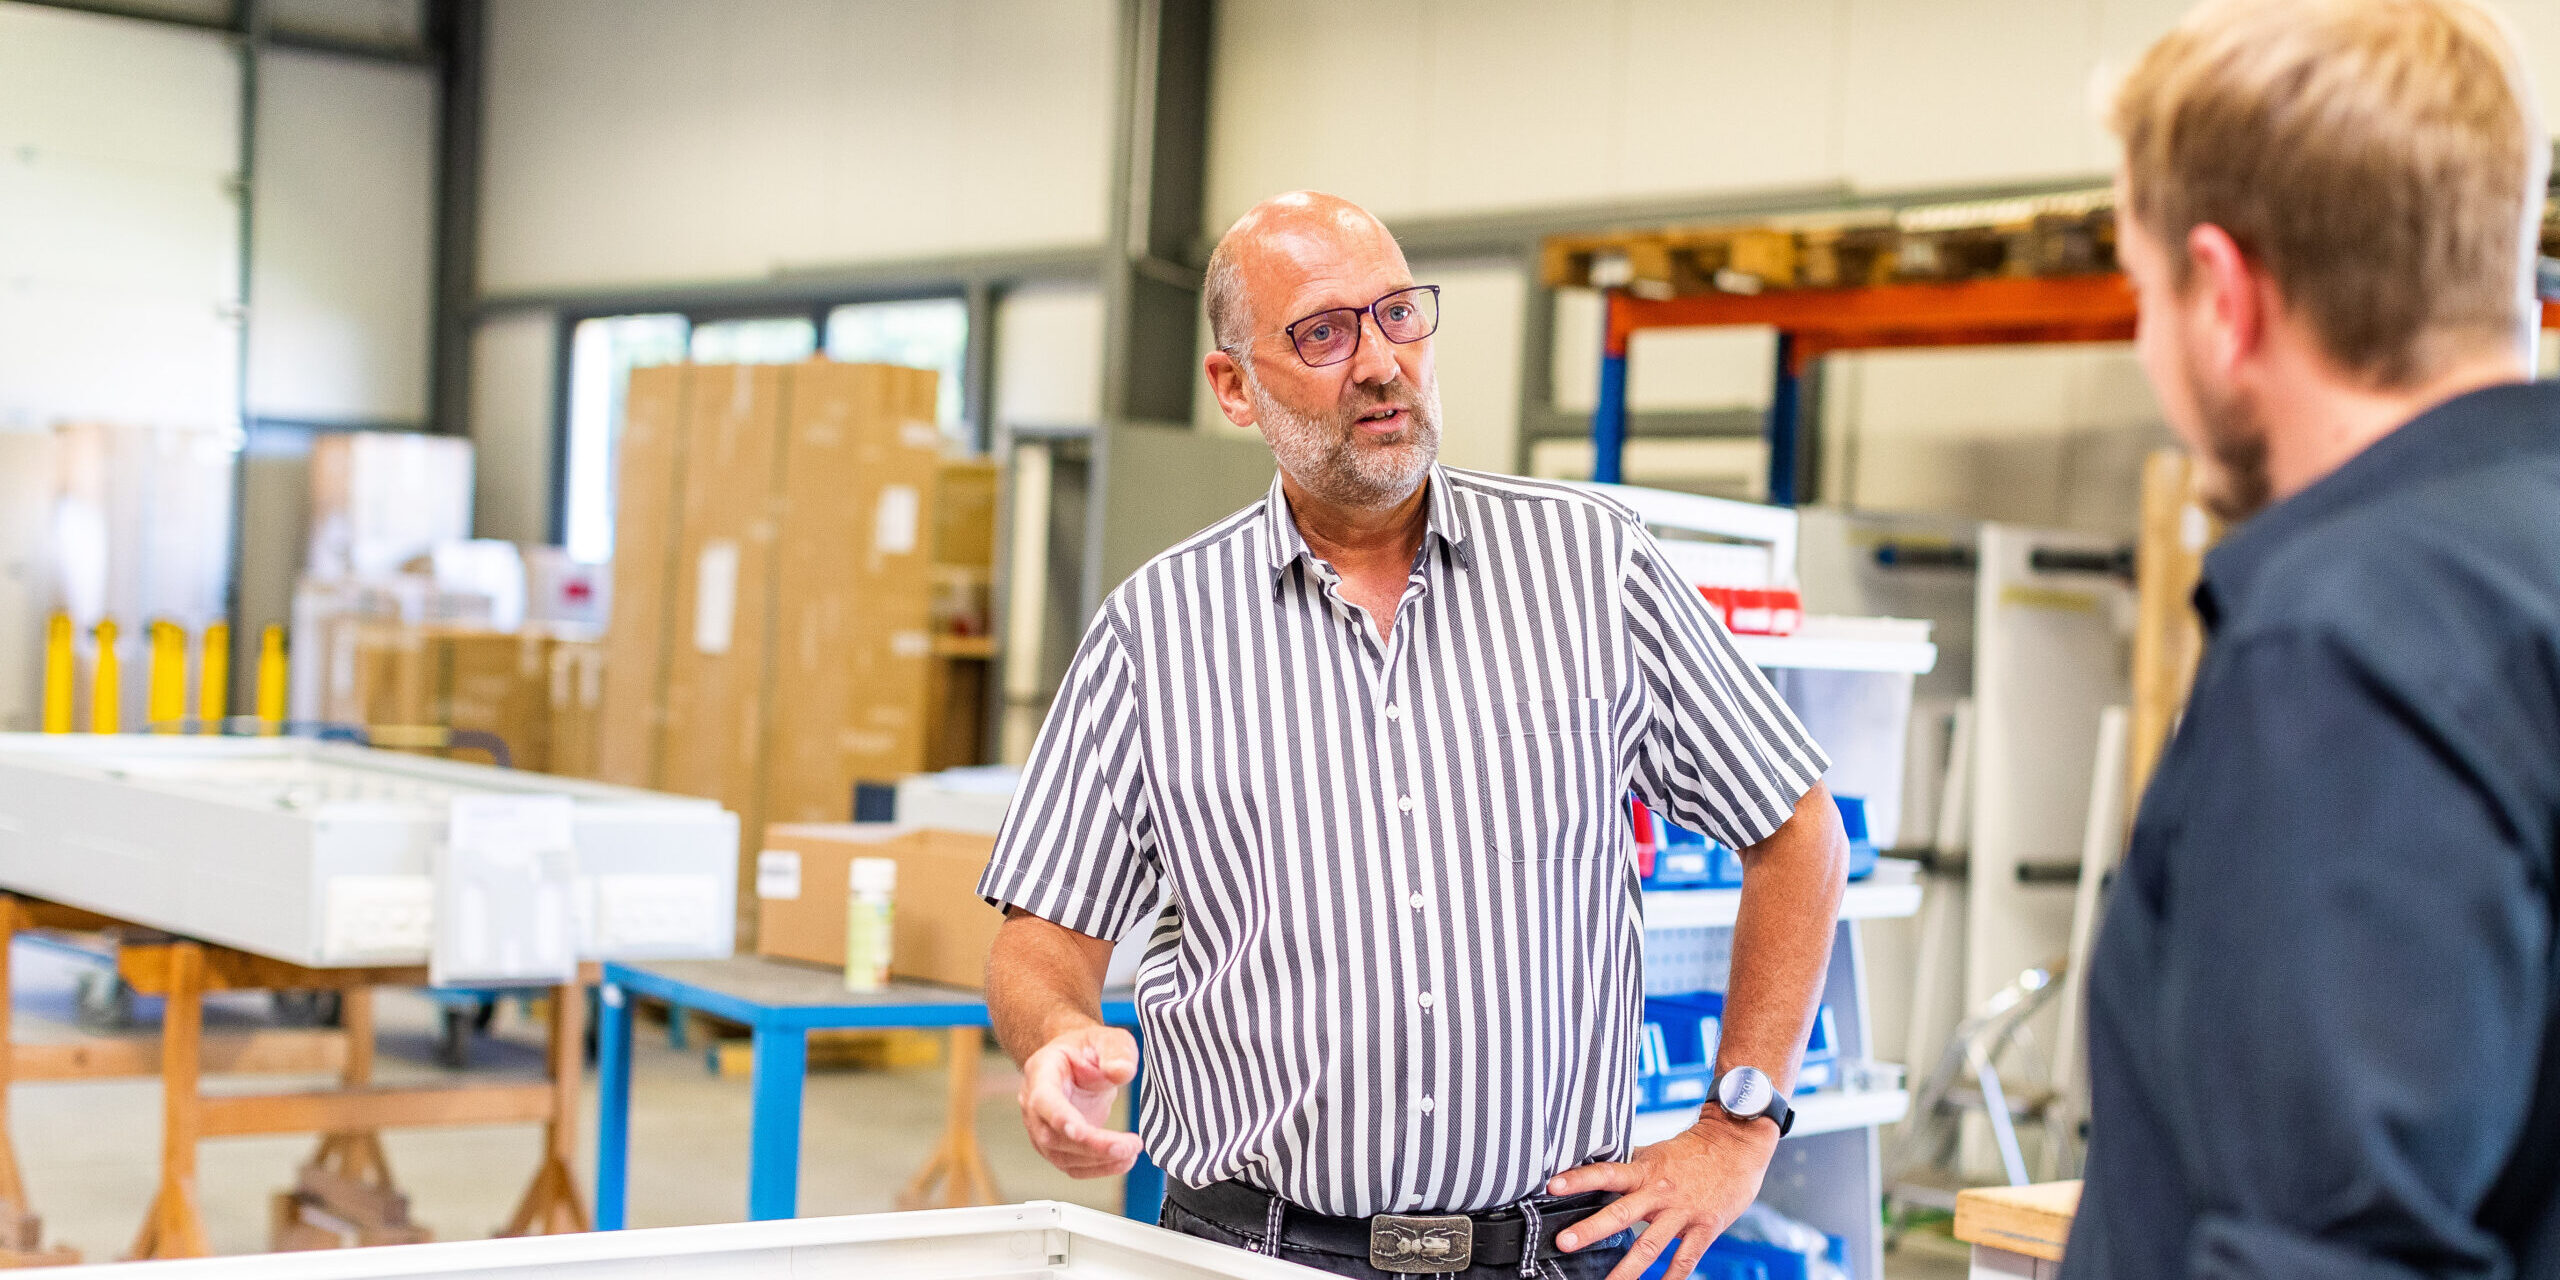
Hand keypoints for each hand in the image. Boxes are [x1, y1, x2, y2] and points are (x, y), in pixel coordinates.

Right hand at [1017, 1024, 1142, 1176]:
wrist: (1077, 1060)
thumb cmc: (1089, 1048)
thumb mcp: (1108, 1038)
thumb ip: (1116, 1051)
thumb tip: (1121, 1072)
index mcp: (1041, 1071)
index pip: (1043, 1099)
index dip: (1060, 1118)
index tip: (1082, 1131)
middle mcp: (1033, 1103)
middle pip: (1052, 1135)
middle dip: (1092, 1146)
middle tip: (1128, 1145)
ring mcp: (1041, 1128)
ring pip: (1061, 1156)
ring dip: (1098, 1160)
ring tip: (1131, 1152)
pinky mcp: (1055, 1146)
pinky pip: (1072, 1166)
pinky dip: (1098, 1169)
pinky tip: (1122, 1161)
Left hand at [1546, 1113, 1777, 1279]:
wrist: (1738, 1144)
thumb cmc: (1695, 1150)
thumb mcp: (1658, 1154)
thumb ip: (1632, 1169)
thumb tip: (1598, 1175)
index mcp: (1646, 1170)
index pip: (1606, 1172)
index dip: (1579, 1179)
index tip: (1552, 1186)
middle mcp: (1661, 1191)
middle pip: (1621, 1212)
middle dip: (1590, 1229)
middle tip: (1564, 1242)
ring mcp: (1683, 1212)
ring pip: (1650, 1244)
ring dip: (1627, 1267)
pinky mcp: (1706, 1227)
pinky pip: (1686, 1258)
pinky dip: (1672, 1278)